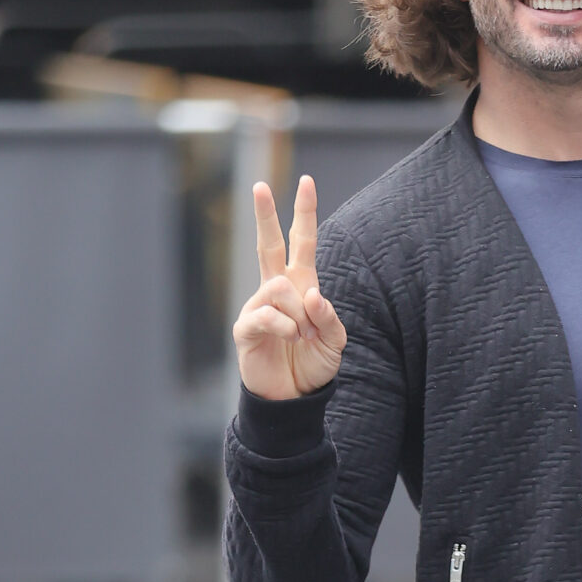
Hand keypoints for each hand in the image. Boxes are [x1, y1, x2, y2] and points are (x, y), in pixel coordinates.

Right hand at [232, 175, 345, 399]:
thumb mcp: (335, 342)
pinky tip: (291, 340)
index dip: (304, 214)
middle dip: (265, 215)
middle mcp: (277, 290)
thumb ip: (329, 316)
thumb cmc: (313, 366)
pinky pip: (267, 314)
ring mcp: (258, 306)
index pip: (302, 243)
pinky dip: (286, 327)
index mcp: (301, 286)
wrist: (293, 399)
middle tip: (260, 185)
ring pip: (279, 287)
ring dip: (298, 313)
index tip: (306, 182)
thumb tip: (311, 293)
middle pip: (269, 244)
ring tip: (303, 337)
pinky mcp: (246, 327)